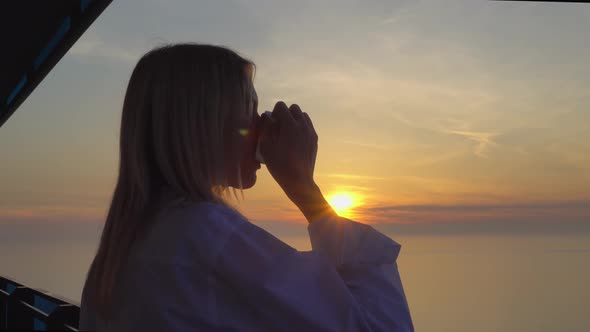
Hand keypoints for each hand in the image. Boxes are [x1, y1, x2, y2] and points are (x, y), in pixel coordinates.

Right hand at [259, 102, 335, 221]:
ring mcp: (311, 132)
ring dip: (294, 119)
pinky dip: (301, 127)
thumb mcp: (266, 146)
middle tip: (279, 127)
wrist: (299, 181)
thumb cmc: (279, 165)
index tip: (271, 125)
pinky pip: (308, 126)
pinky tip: (294, 141)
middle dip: (285, 114)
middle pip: (294, 108)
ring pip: (303, 115)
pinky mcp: (314, 139)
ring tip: (287, 133)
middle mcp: (303, 125)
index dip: (273, 113)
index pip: (281, 106)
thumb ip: (265, 127)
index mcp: (290, 125)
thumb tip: (267, 116)